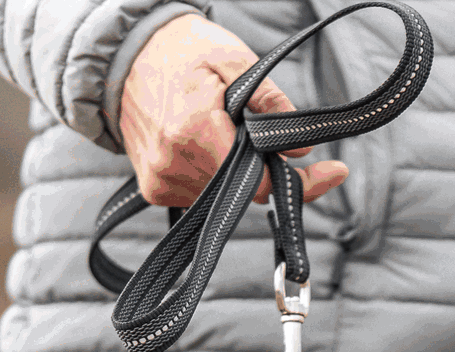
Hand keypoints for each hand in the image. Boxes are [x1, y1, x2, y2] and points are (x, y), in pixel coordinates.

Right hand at [118, 13, 348, 207]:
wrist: (121, 55)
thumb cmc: (179, 51)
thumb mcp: (232, 58)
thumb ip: (270, 100)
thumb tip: (302, 148)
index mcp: (195, 130)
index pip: (259, 184)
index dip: (298, 182)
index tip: (334, 172)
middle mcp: (175, 162)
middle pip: (247, 193)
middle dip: (266, 170)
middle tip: (271, 141)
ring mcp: (163, 179)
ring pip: (226, 198)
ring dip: (237, 172)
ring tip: (220, 130)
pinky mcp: (155, 190)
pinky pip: (201, 196)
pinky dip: (213, 175)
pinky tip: (202, 144)